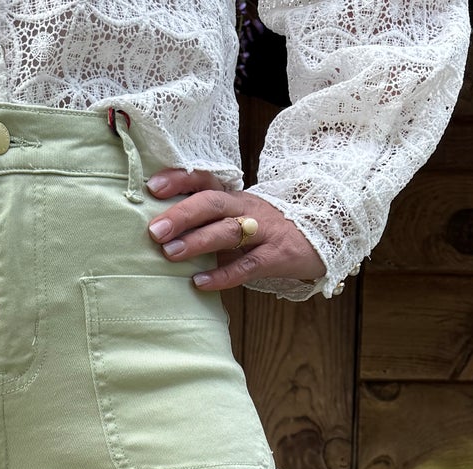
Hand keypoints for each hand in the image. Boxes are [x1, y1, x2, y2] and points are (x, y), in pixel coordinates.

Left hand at [143, 169, 326, 291]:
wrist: (320, 239)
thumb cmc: (268, 233)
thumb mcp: (240, 221)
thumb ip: (210, 224)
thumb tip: (167, 234)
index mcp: (236, 197)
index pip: (205, 180)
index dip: (180, 180)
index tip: (152, 186)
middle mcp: (248, 208)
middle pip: (213, 203)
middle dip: (182, 215)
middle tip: (155, 230)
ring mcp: (263, 231)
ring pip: (228, 231)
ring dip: (197, 241)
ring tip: (170, 253)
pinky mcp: (276, 256)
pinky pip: (246, 266)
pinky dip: (222, 275)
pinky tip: (200, 283)